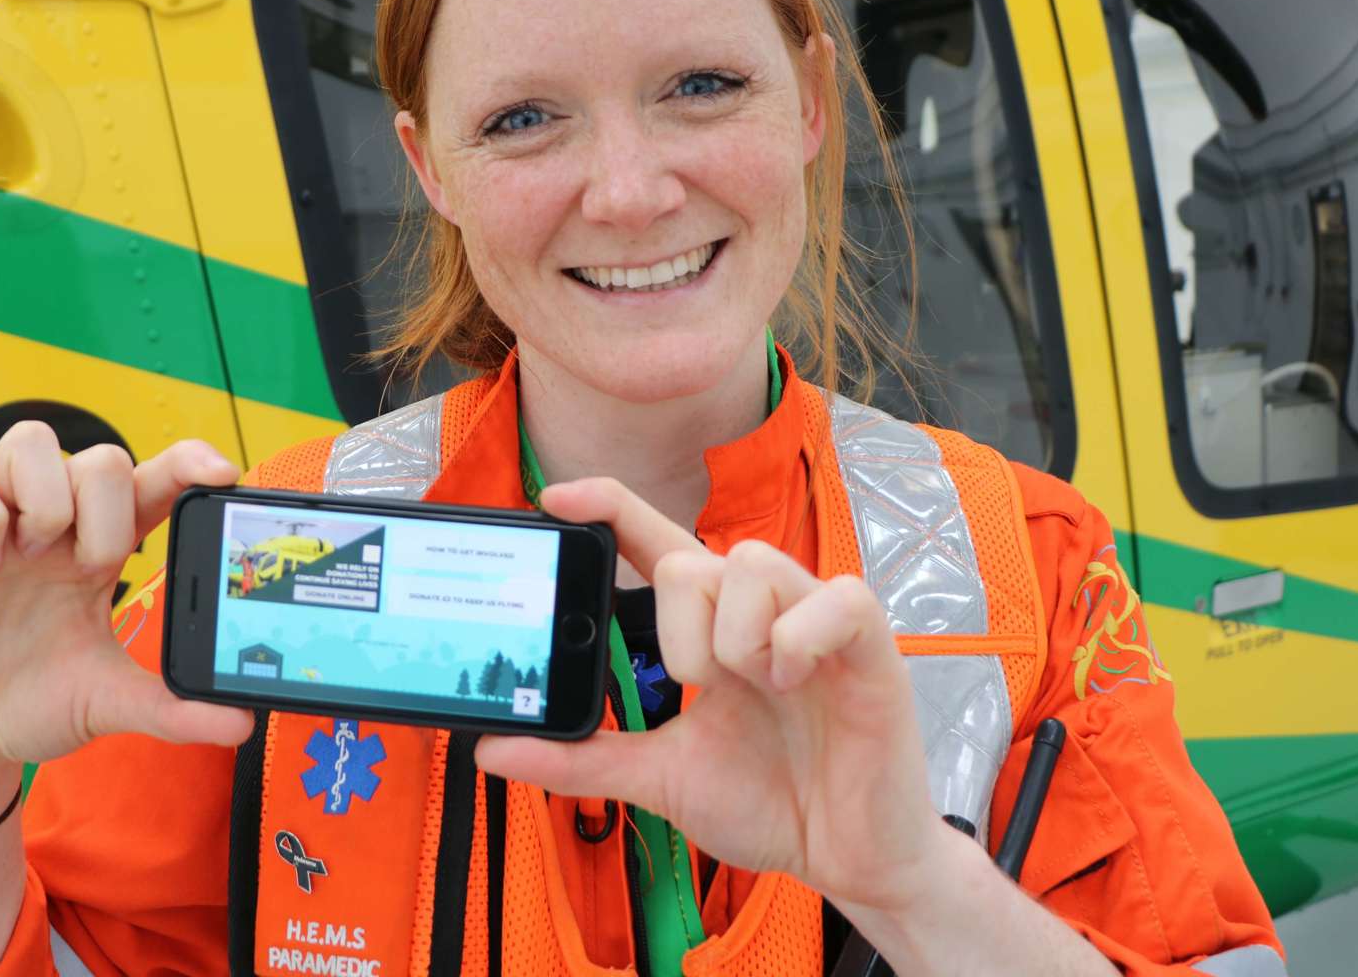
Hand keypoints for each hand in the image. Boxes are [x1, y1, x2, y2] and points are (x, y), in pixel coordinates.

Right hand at [0, 427, 253, 780]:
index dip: (189, 461)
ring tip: (32, 554)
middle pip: (102, 458)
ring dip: (46, 496)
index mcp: (102, 551)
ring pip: (31, 442)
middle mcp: (55, 526)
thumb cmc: (30, 705)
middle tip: (88, 568)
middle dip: (107, 511)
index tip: (224, 472)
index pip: (154, 481)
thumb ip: (170, 709)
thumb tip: (241, 726)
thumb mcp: (106, 703)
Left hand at [475, 477, 944, 916]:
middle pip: (690, 561)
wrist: (846, 860)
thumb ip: (582, 759)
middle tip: (703, 687)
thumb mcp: (659, 778)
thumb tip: (489, 750)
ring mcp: (814, 619)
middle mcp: (759, 610)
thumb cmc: (768, 804)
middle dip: (678, 633)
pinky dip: (799, 640)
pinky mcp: (868, 640)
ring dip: (735, 639)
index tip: (551, 498)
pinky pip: (832, 597)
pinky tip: (798, 682)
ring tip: (757, 689)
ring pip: (750, 565)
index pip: (654, 542)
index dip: (606, 506)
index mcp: (711, 629)